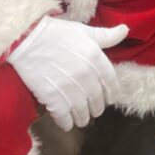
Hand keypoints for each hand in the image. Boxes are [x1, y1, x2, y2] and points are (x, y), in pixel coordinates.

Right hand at [7, 16, 127, 130]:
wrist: (28, 39)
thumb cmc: (58, 33)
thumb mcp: (85, 31)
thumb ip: (106, 36)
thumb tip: (125, 30)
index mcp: (95, 57)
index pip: (110, 81)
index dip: (113, 92)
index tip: (112, 99)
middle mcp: (85, 74)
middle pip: (97, 98)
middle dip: (98, 107)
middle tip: (96, 111)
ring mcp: (68, 87)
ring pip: (82, 110)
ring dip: (83, 118)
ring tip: (82, 120)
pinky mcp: (51, 96)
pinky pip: (63, 116)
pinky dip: (67, 122)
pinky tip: (67, 123)